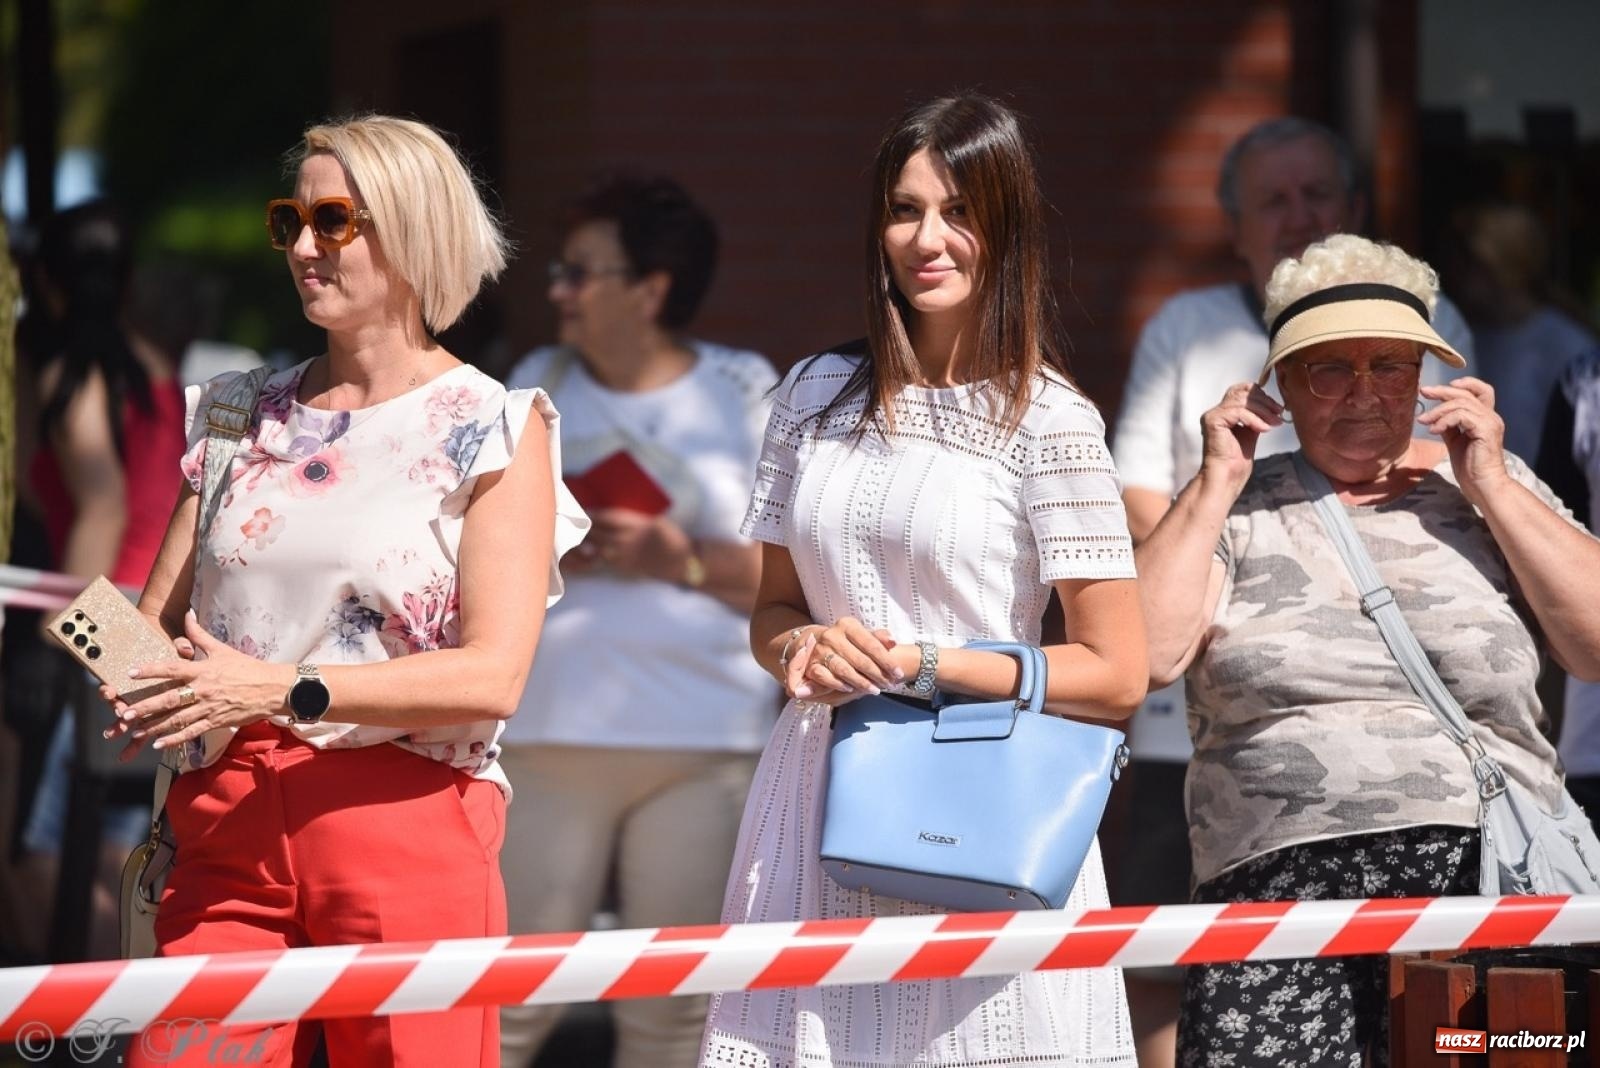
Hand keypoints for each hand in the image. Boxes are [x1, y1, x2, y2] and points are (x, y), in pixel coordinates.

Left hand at [99, 612, 290, 761]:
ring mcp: (209, 708)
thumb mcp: (223, 649)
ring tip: (134, 731)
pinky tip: (158, 744)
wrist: (273, 688)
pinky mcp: (216, 722)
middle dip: (145, 707)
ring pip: (177, 719)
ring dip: (154, 726)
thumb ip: (200, 635)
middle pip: (169, 700)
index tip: (131, 673)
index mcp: (203, 670)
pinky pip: (191, 732)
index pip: (172, 669)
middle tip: (124, 713)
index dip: (151, 670)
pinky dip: (174, 739)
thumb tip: (187, 614)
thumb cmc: (248, 668)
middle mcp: (203, 690)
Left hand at [582, 509, 691, 582]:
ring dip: (584, 540)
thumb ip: (634, 519)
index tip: (579, 509)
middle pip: (598, 531)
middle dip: (582, 526)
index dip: (591, 513)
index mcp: (636, 524)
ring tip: (572, 534)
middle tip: (567, 520)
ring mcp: (625, 555)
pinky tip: (586, 550)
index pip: (606, 517)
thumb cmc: (671, 538)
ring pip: (597, 546)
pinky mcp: (624, 567)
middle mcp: (628, 540)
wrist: (680, 563)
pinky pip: (604, 559)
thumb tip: (613, 517)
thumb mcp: (656, 521)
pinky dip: (593, 553)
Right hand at [790, 617, 901, 700]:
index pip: (871, 644)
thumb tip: (892, 641)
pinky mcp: (810, 664)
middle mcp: (832, 635)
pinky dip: (839, 684)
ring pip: (844, 669)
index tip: (899, 673)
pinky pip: (826, 677)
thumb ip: (877, 639)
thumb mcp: (860, 636)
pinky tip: (850, 688)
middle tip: (889, 685)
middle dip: (877, 675)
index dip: (887, 661)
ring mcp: (820, 649)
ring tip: (875, 690)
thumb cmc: (843, 642)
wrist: (810, 642)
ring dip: (861, 682)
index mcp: (847, 625)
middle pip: (860, 659)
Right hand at [1199, 382, 1282, 489]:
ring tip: (1274, 423)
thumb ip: (1256, 417)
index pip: (1241, 389)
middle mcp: (1216, 411)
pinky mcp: (1212, 421)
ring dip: (1263, 411)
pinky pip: (1238, 412)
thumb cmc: (1237, 461)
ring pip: (1242, 400)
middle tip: (1279, 413)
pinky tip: (1263, 429)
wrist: (1227, 477)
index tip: (1277, 409)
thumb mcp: (1252, 432)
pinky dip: (1254, 419)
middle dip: (1265, 401)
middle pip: (1242, 391)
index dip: (1261, 395)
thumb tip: (1271, 405)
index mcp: (1224, 413)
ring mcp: (1212, 415)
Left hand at [1418, 377, 1508, 506]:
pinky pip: (1461, 416)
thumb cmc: (1470, 467)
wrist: (1482, 484)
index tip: (1441, 389)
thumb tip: (1436, 416)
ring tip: (1423, 421)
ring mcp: (1490, 422)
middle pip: (1467, 393)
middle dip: (1443, 391)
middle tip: (1424, 392)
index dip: (1464, 384)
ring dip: (1438, 411)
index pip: (1481, 390)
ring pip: (1462, 403)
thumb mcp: (1456, 441)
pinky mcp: (1485, 431)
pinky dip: (1444, 420)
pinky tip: (1434, 430)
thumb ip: (1450, 426)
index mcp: (1486, 418)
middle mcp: (1491, 417)